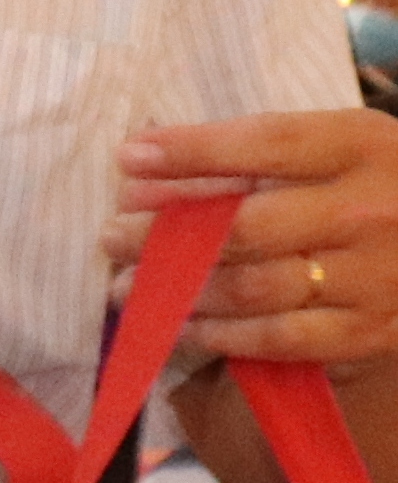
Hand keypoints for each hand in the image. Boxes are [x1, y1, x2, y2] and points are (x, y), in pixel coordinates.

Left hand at [118, 109, 397, 374]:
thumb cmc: (382, 187)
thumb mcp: (342, 148)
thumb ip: (261, 153)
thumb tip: (146, 161)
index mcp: (364, 147)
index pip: (267, 143)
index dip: (193, 150)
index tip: (129, 156)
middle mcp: (372, 211)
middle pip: (246, 226)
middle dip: (165, 233)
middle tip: (112, 236)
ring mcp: (374, 276)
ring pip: (253, 288)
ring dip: (177, 290)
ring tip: (127, 286)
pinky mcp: (370, 331)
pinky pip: (279, 339)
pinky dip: (220, 334)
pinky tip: (181, 325)